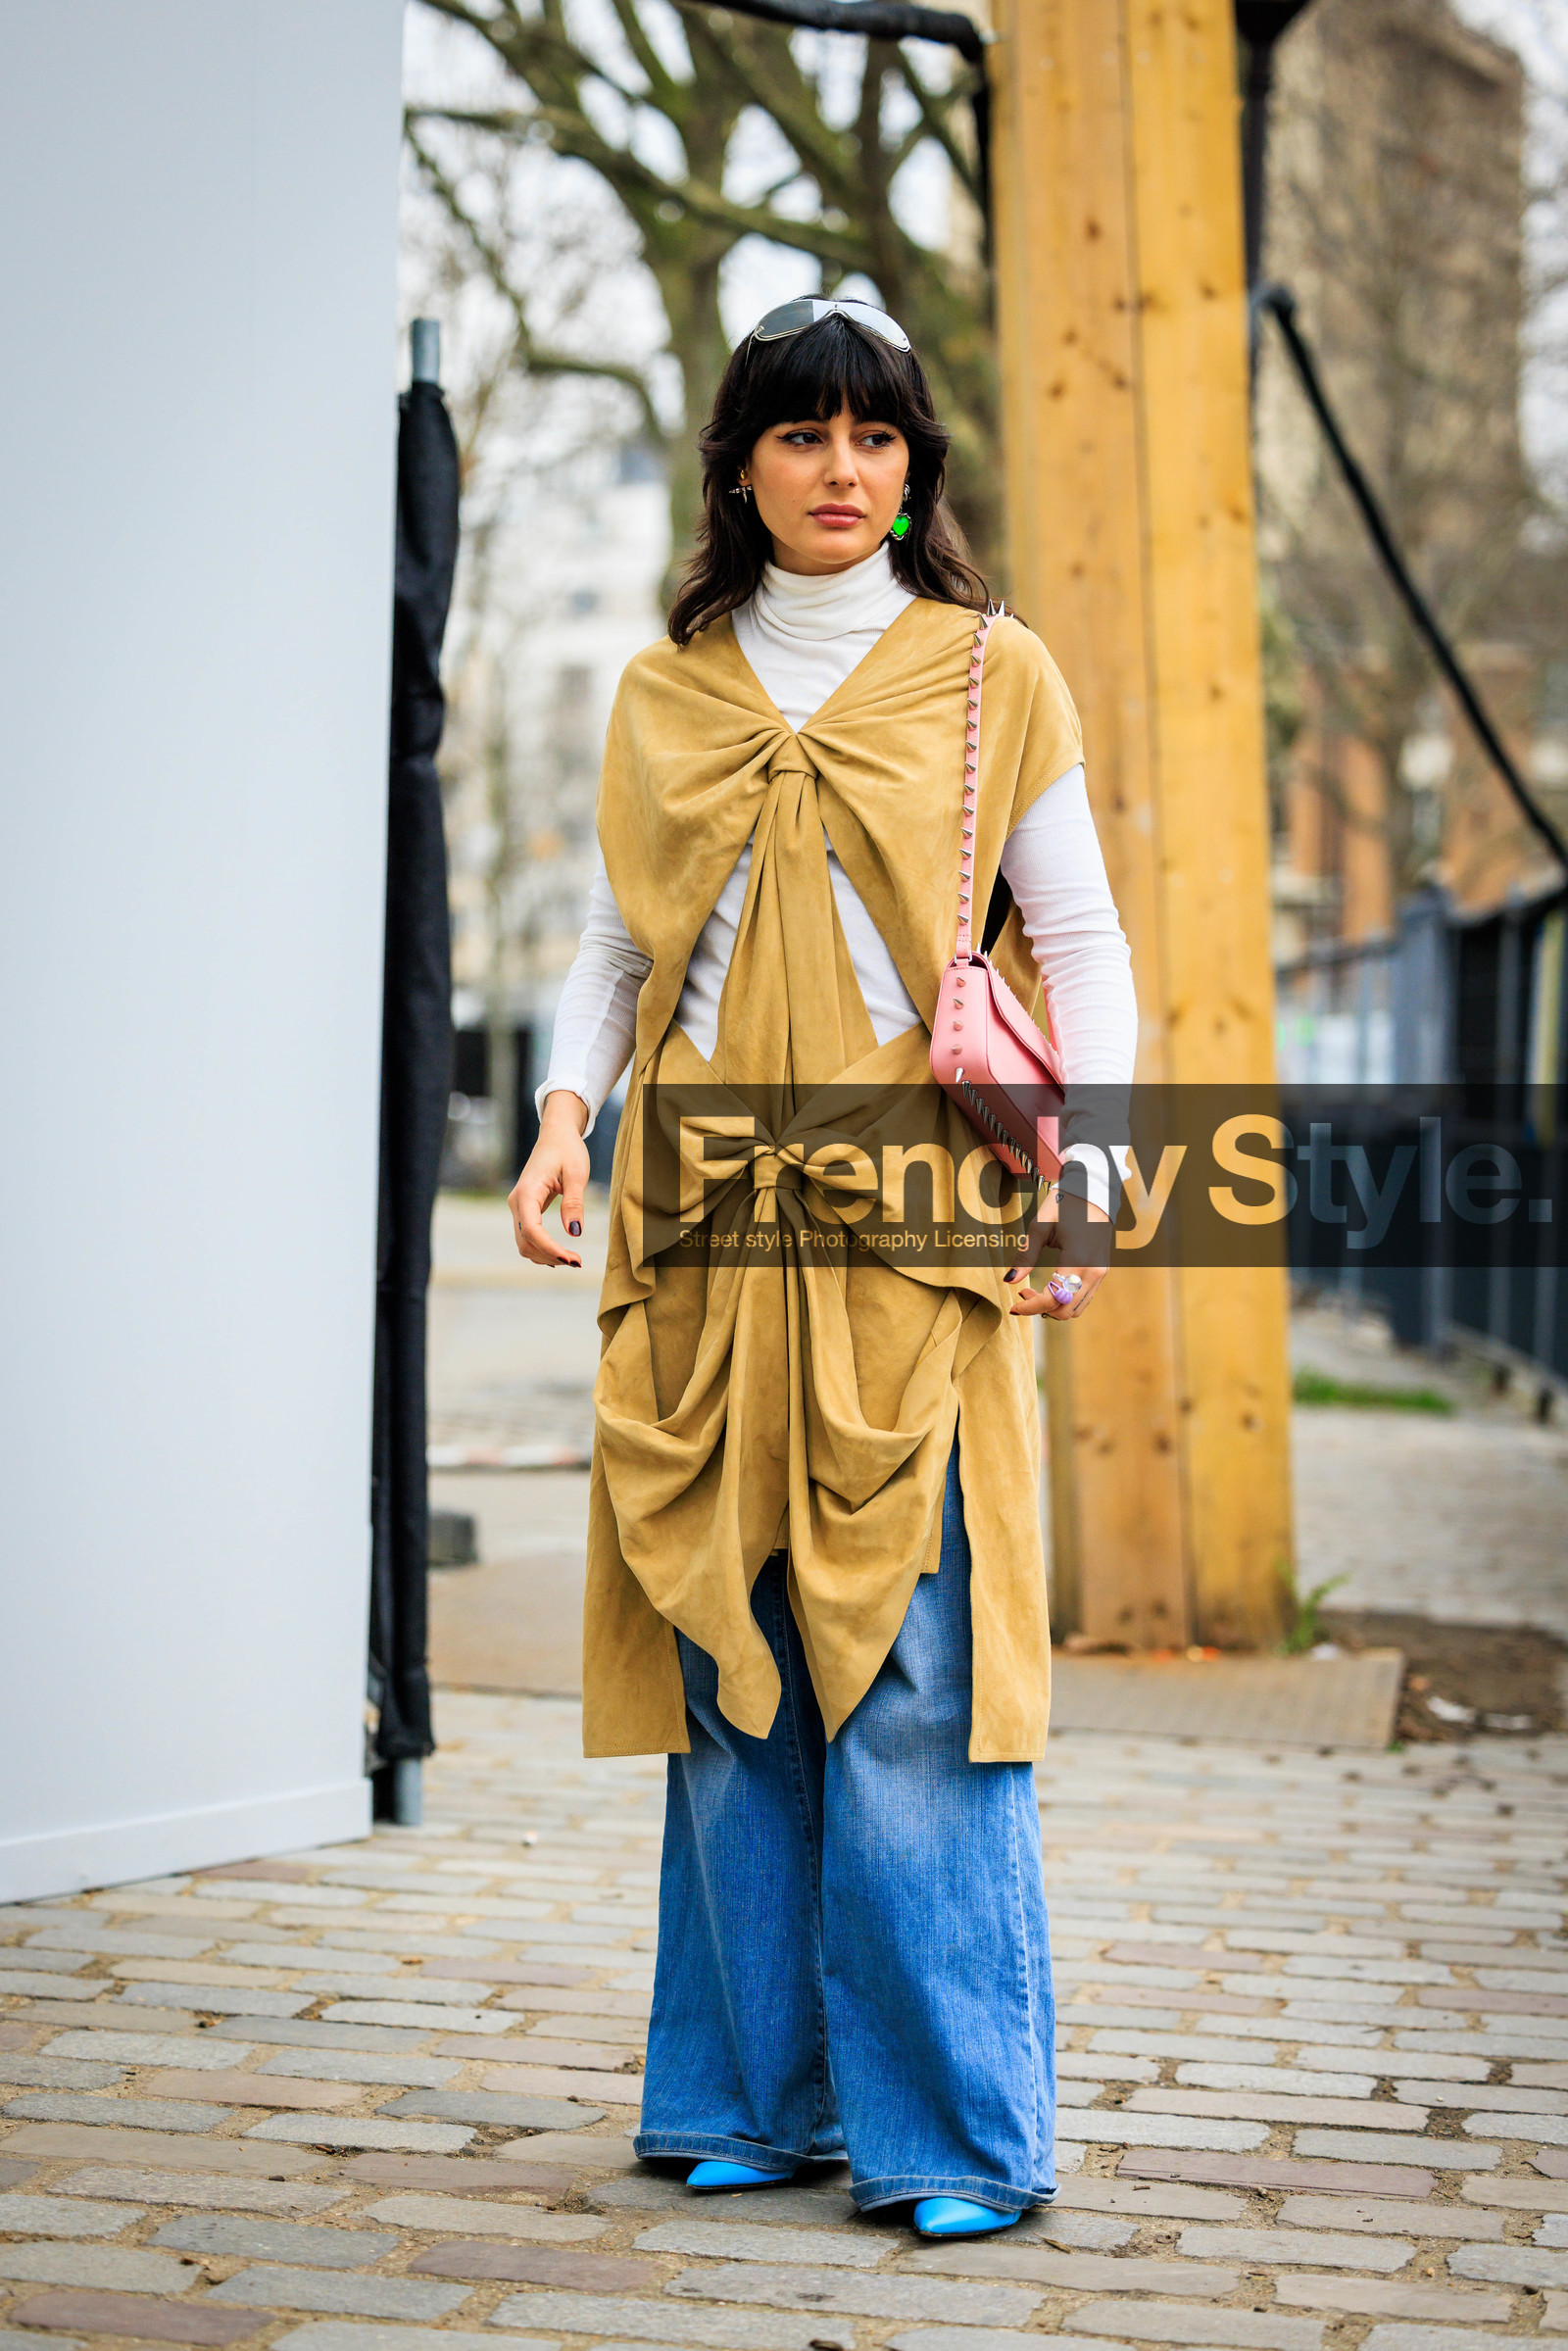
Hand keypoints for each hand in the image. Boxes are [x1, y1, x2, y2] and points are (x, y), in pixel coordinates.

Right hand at [508, 1092, 590, 1267]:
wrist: (555, 1136)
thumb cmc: (567, 1151)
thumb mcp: (576, 1174)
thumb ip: (574, 1203)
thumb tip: (574, 1233)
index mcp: (527, 1191)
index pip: (532, 1229)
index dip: (549, 1248)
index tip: (571, 1259)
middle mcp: (517, 1201)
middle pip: (525, 1241)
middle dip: (550, 1255)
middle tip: (578, 1261)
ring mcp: (517, 1206)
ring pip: (524, 1242)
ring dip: (545, 1255)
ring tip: (572, 1259)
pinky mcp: (524, 1210)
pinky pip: (527, 1236)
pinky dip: (541, 1249)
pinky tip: (559, 1255)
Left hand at [1006, 1194, 1110, 1319]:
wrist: (1094, 1191)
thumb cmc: (1065, 1204)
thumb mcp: (1040, 1227)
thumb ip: (1025, 1256)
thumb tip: (1009, 1279)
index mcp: (1077, 1260)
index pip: (1053, 1298)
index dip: (1031, 1307)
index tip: (1014, 1306)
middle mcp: (1093, 1271)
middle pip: (1066, 1310)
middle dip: (1042, 1308)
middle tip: (1024, 1294)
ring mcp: (1100, 1272)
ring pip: (1077, 1308)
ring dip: (1054, 1306)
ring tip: (1036, 1292)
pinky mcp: (1102, 1271)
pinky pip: (1084, 1297)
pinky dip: (1066, 1300)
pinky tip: (1051, 1286)